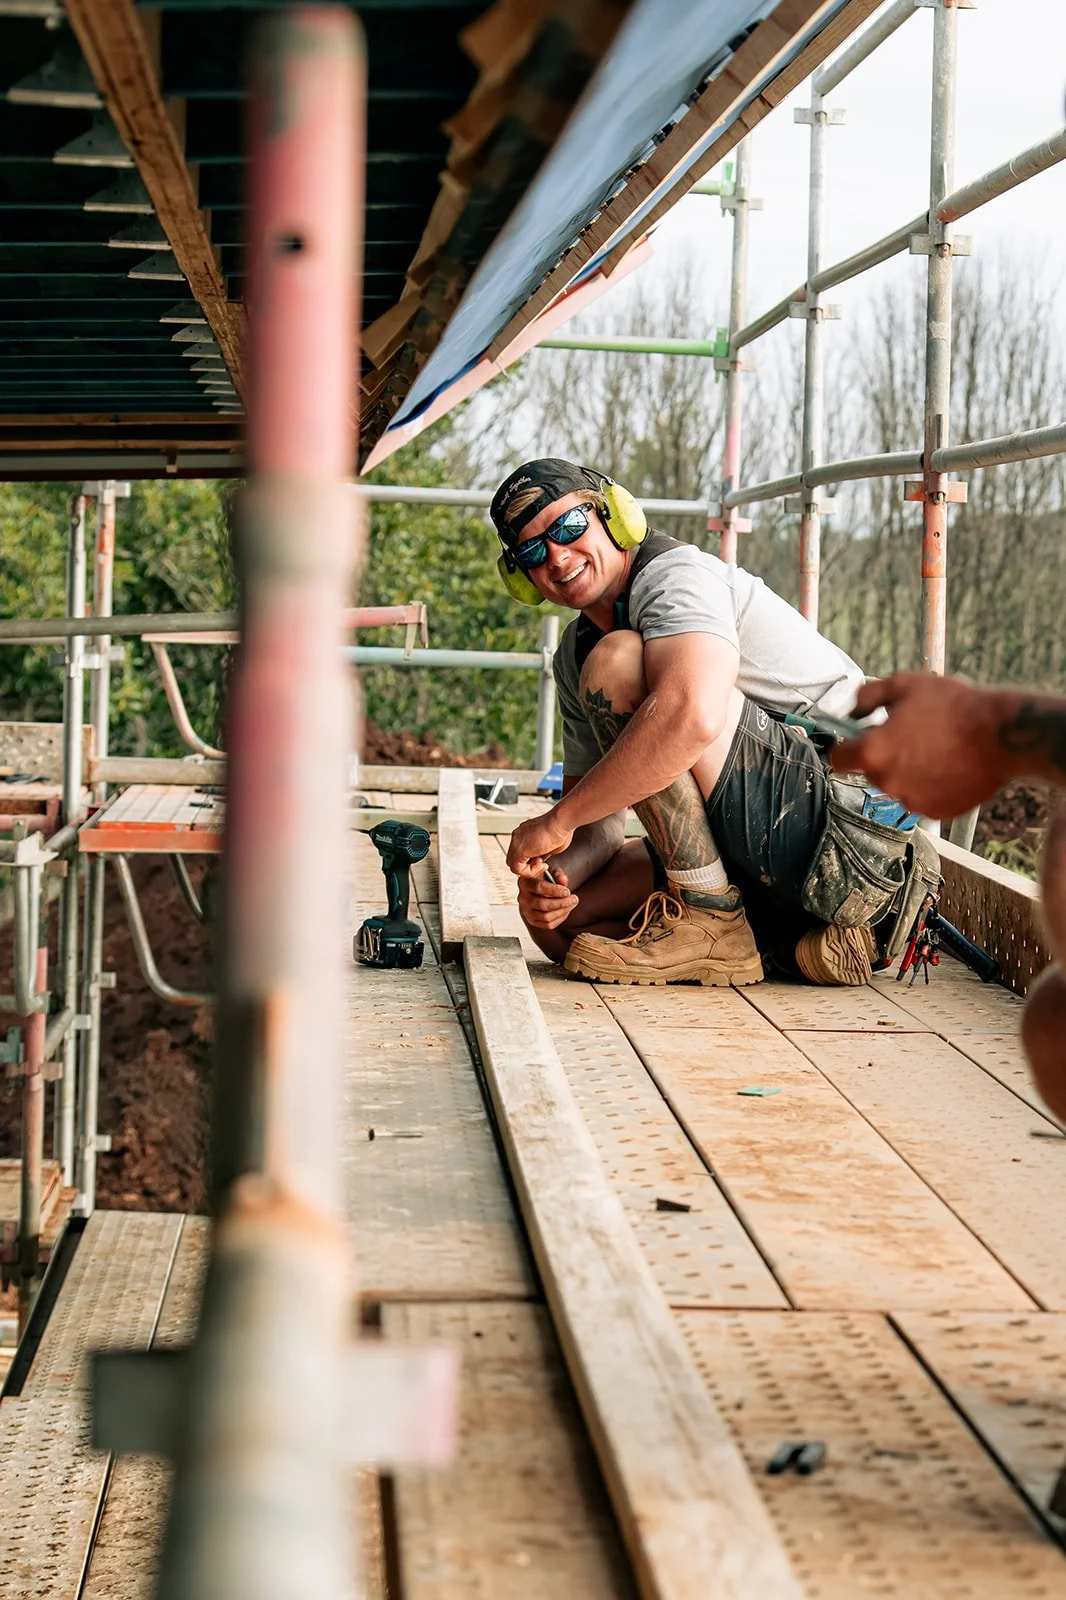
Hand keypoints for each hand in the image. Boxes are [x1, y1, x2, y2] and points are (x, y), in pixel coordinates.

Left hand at [506, 807, 574, 878]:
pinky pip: (516, 869)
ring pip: (513, 864)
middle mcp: (518, 836)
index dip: (532, 861)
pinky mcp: (518, 850)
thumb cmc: (560, 828)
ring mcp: (516, 842)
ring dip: (529, 869)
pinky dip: (529, 872)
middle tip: (542, 864)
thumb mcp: (550, 844)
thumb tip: (543, 857)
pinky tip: (541, 866)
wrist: (560, 821)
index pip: (521, 852)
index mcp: (524, 833)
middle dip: (529, 865)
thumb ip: (543, 852)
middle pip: (514, 858)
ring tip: (542, 865)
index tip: (543, 860)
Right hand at [517, 864, 578, 930]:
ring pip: (546, 916)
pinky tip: (566, 910)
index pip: (538, 887)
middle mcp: (523, 898)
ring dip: (563, 911)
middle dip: (562, 903)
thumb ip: (558, 874)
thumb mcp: (552, 871)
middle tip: (574, 899)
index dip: (554, 890)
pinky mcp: (532, 921)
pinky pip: (548, 925)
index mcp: (525, 882)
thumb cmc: (546, 878)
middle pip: (542, 904)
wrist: (540, 888)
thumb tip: (562, 879)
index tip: (567, 891)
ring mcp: (526, 911)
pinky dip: (560, 919)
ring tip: (572, 904)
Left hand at [831, 673, 1006, 818]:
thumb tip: (853, 710)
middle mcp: (887, 783)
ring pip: (898, 784)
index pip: (838, 758)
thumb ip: (868, 696)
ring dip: (908, 770)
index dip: (845, 745)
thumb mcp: (904, 685)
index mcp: (873, 753)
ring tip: (937, 748)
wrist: (1002, 736)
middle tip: (911, 735)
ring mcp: (911, 801)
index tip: (857, 739)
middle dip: (883, 755)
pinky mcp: (936, 812)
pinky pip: (922, 797)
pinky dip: (930, 784)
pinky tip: (949, 764)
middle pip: (871, 770)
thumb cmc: (954, 707)